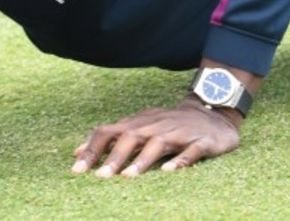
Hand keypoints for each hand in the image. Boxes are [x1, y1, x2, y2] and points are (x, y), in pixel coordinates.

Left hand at [71, 96, 241, 177]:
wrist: (214, 113)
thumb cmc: (169, 125)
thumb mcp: (139, 127)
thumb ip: (110, 139)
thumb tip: (76, 152)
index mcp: (139, 123)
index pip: (110, 131)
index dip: (93, 149)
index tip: (77, 170)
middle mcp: (156, 126)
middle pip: (132, 137)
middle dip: (114, 157)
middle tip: (100, 177)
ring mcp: (180, 133)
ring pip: (158, 144)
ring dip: (142, 160)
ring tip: (127, 177)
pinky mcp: (202, 142)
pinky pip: (190, 151)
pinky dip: (179, 161)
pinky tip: (168, 172)